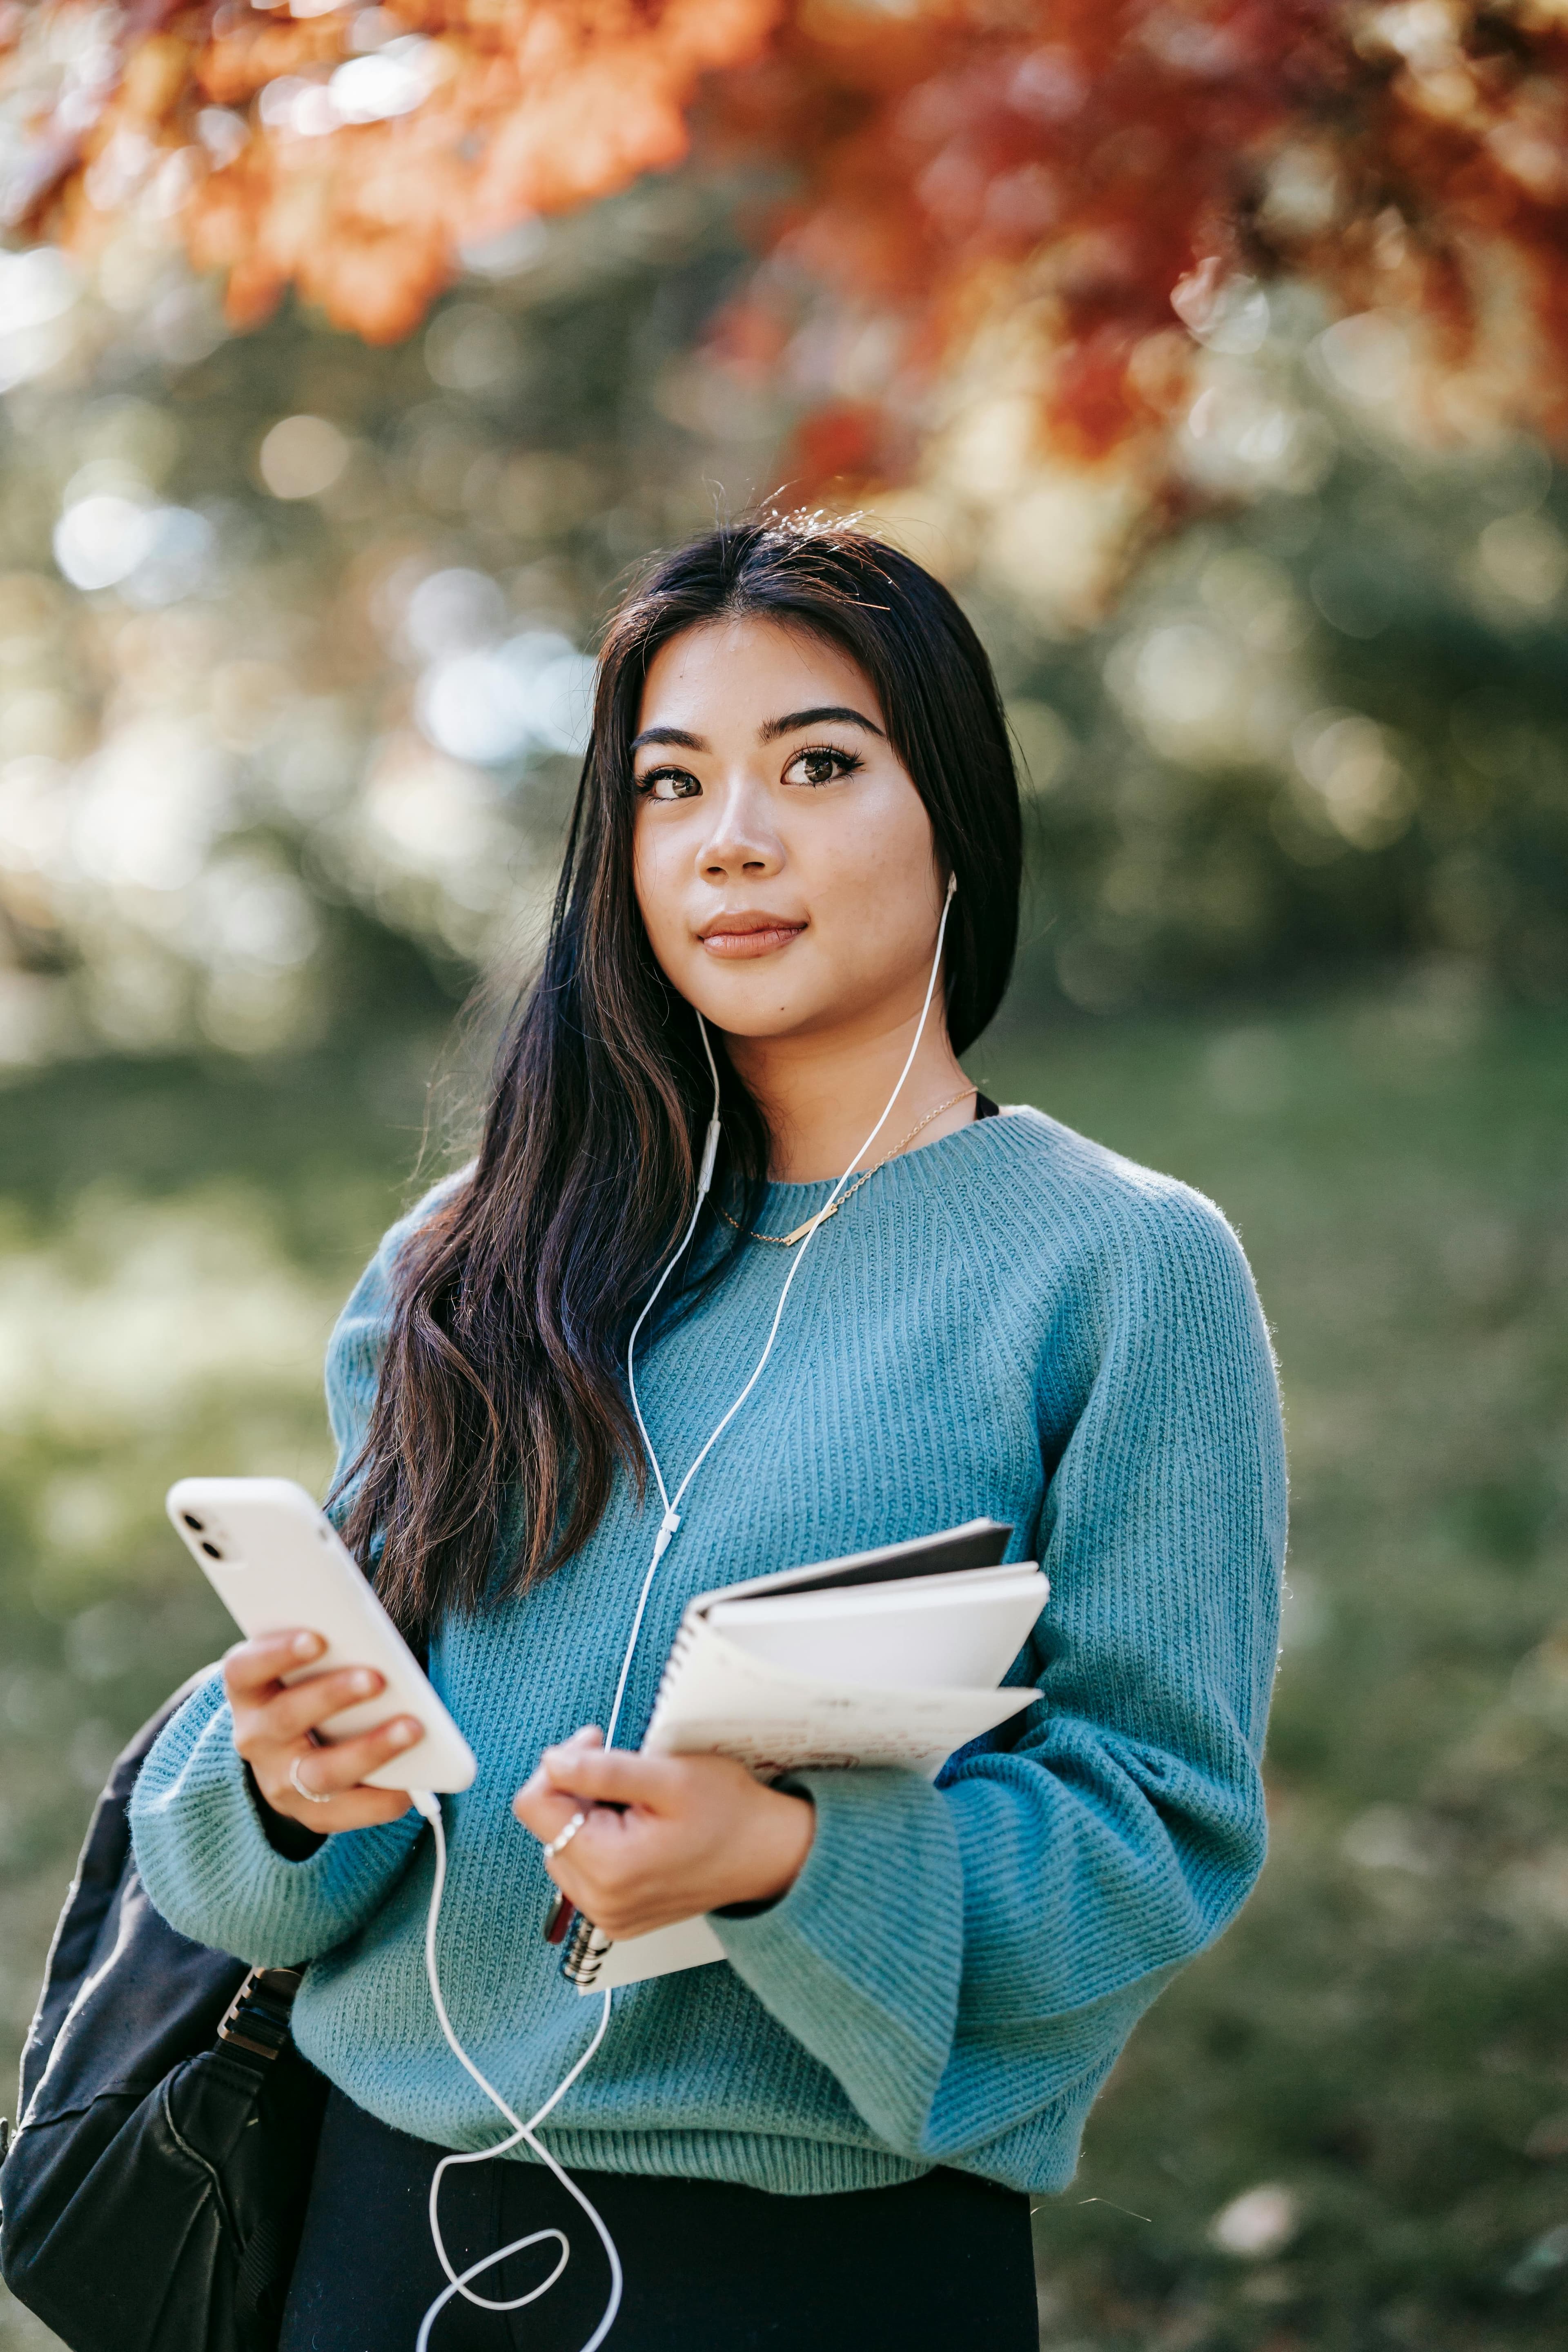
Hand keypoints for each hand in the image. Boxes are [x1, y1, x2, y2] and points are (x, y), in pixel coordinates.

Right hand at [225, 1630, 419, 1833]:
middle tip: (377, 1678)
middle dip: (334, 1696)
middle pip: (286, 1718)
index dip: (277, 1653)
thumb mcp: (303, 1666)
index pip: (245, 1669)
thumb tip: (374, 1640)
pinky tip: (415, 1782)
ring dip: (370, 1749)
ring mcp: (279, 1781)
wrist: (289, 1755)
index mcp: (248, 1691)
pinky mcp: (310, 1813)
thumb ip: (329, 1650)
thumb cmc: (309, 1688)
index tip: (317, 1638)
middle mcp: (255, 1738)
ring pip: (321, 1772)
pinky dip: (384, 1797)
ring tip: (413, 1728)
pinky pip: (347, 1811)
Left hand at [513, 1728, 814, 1940]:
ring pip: (561, 1848)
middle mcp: (600, 1903)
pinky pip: (583, 1872)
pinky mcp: (617, 1919)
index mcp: (608, 1867)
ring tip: (634, 1806)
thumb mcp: (668, 1776)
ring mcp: (608, 1917)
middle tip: (624, 1773)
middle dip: (575, 1791)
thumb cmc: (730, 1812)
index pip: (534, 1805)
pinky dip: (599, 1843)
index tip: (596, 1742)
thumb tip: (551, 1761)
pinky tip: (636, 1831)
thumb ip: (602, 1770)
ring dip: (586, 1817)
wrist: (769, 1853)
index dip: (560, 1763)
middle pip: (547, 1828)